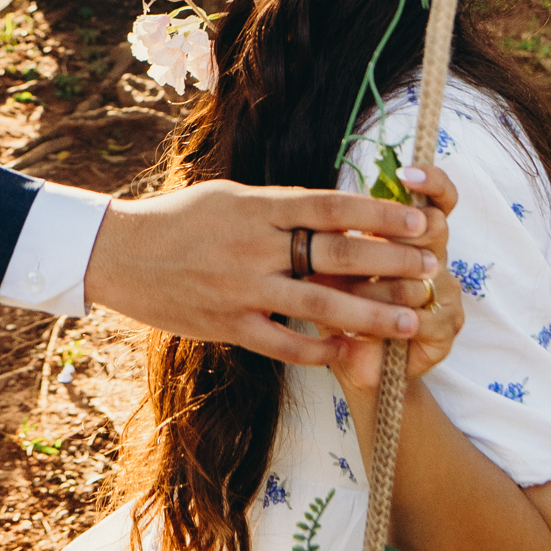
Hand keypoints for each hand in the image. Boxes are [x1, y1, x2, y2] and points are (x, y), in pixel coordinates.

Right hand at [83, 178, 437, 362]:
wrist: (119, 254)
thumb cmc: (179, 219)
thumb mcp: (229, 197)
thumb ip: (278, 207)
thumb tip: (333, 213)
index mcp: (257, 206)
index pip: (330, 207)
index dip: (378, 214)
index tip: (417, 222)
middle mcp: (254, 246)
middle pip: (336, 254)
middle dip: (391, 264)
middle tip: (431, 270)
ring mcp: (242, 288)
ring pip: (321, 304)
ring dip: (373, 315)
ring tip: (412, 322)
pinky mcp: (229, 325)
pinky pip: (286, 343)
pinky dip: (321, 349)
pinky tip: (351, 353)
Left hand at [324, 165, 462, 393]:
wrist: (350, 361)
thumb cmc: (336, 301)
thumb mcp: (329, 263)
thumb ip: (338, 232)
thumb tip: (325, 200)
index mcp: (411, 234)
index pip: (438, 197)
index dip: (432, 181)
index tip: (406, 173)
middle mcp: (435, 257)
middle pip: (436, 227)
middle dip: (400, 232)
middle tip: (366, 244)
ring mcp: (445, 292)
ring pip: (426, 272)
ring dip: (379, 284)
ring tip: (344, 296)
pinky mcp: (447, 329)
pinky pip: (426, 316)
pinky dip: (392, 320)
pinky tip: (365, 326)